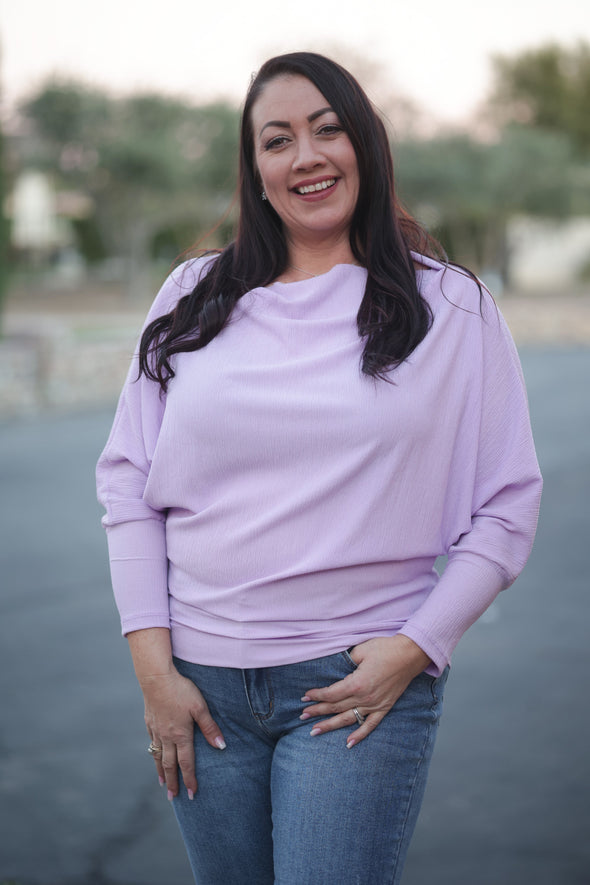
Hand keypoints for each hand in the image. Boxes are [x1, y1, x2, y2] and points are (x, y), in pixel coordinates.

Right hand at [141, 668, 225, 798]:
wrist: (156, 677)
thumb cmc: (181, 690)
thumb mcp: (200, 707)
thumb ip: (210, 727)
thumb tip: (221, 746)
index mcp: (181, 735)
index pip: (186, 763)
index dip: (190, 779)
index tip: (192, 794)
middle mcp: (167, 736)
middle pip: (170, 765)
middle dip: (173, 782)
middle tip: (174, 798)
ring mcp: (156, 730)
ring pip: (158, 756)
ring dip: (161, 771)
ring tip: (163, 784)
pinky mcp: (149, 721)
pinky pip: (152, 742)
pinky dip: (154, 753)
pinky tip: (155, 755)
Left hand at [300, 635, 430, 747]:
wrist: (410, 655)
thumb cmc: (385, 649)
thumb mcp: (361, 650)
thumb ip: (345, 660)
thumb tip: (333, 665)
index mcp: (357, 683)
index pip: (331, 694)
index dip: (316, 696)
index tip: (305, 697)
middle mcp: (364, 698)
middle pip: (335, 708)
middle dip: (317, 712)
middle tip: (302, 716)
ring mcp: (375, 705)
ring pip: (348, 719)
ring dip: (330, 726)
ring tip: (314, 732)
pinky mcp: (384, 708)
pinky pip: (370, 725)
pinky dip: (359, 735)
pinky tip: (348, 743)